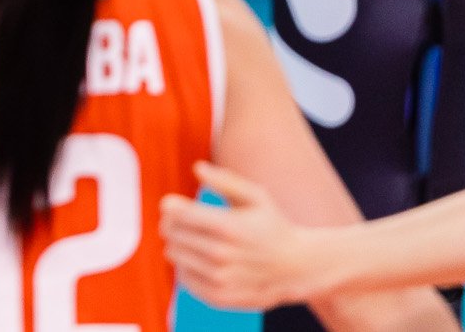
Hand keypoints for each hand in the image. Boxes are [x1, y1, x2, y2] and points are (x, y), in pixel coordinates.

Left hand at [161, 162, 320, 309]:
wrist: (294, 267)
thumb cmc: (271, 225)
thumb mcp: (255, 196)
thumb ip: (225, 180)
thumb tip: (197, 167)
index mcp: (229, 226)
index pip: (178, 214)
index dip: (169, 206)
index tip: (172, 204)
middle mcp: (222, 254)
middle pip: (172, 233)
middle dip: (171, 223)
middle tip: (183, 220)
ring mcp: (220, 278)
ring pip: (173, 254)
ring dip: (178, 243)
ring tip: (195, 239)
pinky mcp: (218, 297)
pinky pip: (183, 277)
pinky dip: (185, 265)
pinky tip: (200, 259)